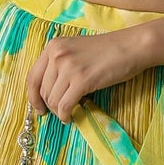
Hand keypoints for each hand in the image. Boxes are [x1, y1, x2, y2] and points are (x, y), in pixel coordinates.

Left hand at [26, 26, 151, 122]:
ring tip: (67, 114)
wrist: (130, 47)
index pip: (32, 76)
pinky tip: (70, 117)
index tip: (38, 107)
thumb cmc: (107, 50)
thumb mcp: (76, 50)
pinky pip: (65, 105)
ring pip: (53, 100)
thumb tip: (49, 91)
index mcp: (53, 46)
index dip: (33, 96)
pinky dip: (65, 115)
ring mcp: (69, 67)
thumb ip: (60, 64)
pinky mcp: (82, 80)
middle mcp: (57, 55)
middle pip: (43, 90)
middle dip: (49, 105)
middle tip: (58, 112)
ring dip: (59, 111)